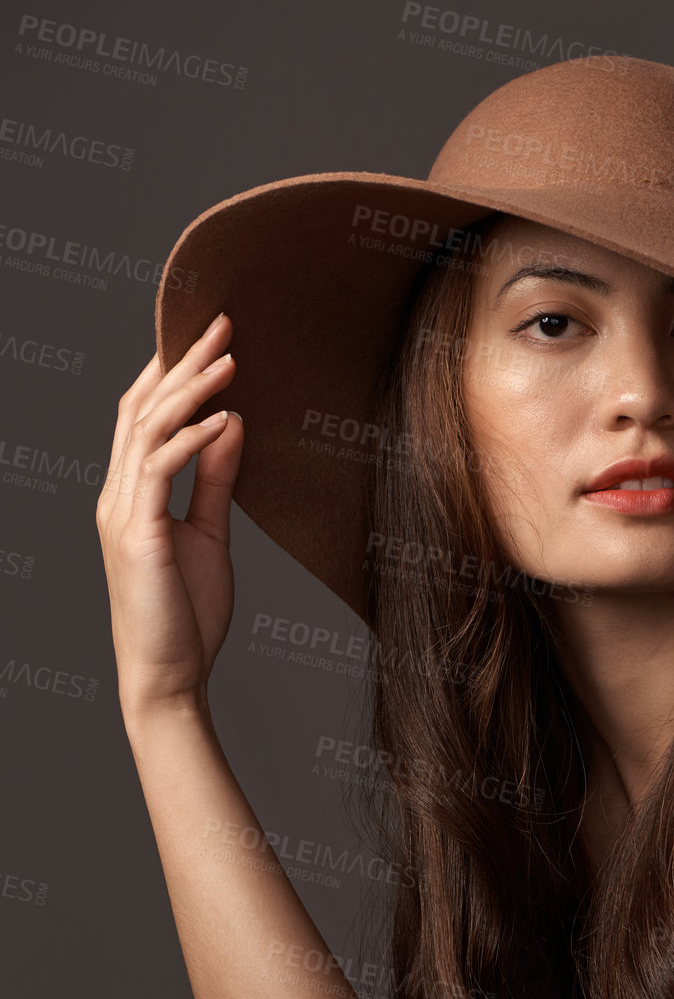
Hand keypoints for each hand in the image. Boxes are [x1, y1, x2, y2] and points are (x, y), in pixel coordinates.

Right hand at [96, 310, 242, 724]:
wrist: (169, 677)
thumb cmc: (187, 617)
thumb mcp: (210, 537)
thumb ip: (216, 481)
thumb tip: (232, 424)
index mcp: (131, 494)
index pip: (145, 415)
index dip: (174, 371)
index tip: (213, 337)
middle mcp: (117, 495)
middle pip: (142, 407)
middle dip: (182, 361)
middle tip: (222, 321)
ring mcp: (121, 514)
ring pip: (148, 429)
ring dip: (192, 389)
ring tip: (231, 358)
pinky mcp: (137, 536)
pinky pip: (159, 470)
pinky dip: (191, 440)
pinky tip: (222, 419)